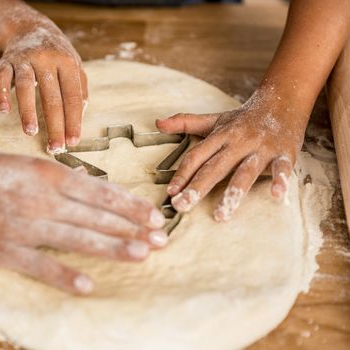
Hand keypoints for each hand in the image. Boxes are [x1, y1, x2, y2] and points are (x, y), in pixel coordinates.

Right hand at [0, 19, 87, 153]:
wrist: (31, 28)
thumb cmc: (58, 55)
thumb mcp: (75, 66)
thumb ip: (80, 90)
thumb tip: (80, 117)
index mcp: (68, 63)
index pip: (72, 97)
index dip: (74, 121)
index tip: (73, 141)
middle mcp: (47, 59)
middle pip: (52, 97)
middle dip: (54, 125)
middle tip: (54, 147)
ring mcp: (25, 59)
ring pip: (26, 86)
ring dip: (27, 111)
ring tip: (30, 132)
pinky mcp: (6, 60)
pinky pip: (2, 77)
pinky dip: (2, 93)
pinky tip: (4, 110)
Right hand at [0, 138, 166, 294]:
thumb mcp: (34, 163)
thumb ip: (65, 177)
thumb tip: (95, 185)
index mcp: (52, 176)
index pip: (102, 193)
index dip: (130, 206)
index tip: (154, 217)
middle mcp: (44, 199)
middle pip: (97, 216)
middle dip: (131, 228)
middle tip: (161, 240)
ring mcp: (25, 225)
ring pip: (76, 238)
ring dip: (111, 247)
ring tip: (141, 255)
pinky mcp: (4, 248)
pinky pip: (39, 264)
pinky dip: (63, 275)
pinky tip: (87, 284)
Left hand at [156, 91, 306, 220]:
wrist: (281, 100)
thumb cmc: (243, 118)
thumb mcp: (214, 119)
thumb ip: (185, 122)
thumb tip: (157, 123)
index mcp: (220, 135)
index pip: (196, 156)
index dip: (182, 174)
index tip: (170, 193)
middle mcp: (238, 142)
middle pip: (214, 167)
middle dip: (197, 188)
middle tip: (182, 207)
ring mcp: (261, 148)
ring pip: (245, 172)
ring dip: (233, 193)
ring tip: (221, 215)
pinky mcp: (284, 152)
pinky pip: (282, 168)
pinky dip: (281, 180)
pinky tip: (276, 196)